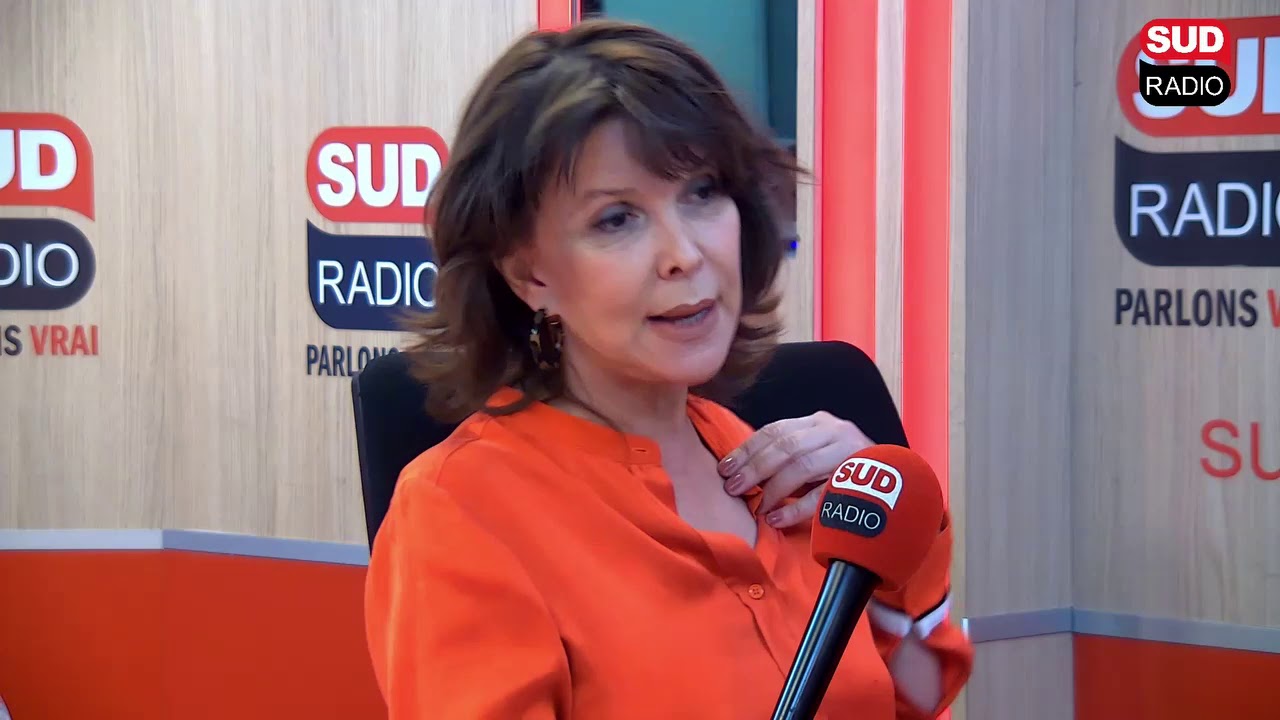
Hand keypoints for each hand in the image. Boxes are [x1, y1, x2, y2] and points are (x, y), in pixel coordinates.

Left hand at [717, 412, 872, 527]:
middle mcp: (834, 432)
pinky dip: (796, 509)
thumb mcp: (816, 453)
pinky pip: (824, 495)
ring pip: (802, 466)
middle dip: (755, 468)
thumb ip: (786, 457)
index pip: (775, 430)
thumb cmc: (845, 468)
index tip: (724, 468)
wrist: (899, 479)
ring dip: (774, 489)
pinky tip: (777, 520)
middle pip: (786, 446)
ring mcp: (849, 453)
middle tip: (733, 488)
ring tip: (756, 507)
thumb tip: (741, 472)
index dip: (747, 449)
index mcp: (818, 423)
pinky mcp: (862, 480)